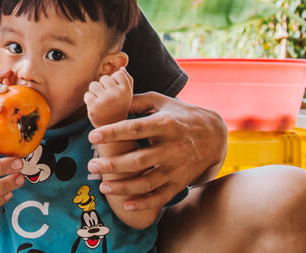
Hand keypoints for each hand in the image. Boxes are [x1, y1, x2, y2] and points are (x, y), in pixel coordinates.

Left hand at [84, 67, 132, 126]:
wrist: (113, 131)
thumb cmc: (119, 109)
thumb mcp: (128, 95)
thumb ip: (127, 80)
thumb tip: (122, 67)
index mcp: (127, 90)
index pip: (117, 74)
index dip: (116, 83)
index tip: (118, 94)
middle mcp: (116, 94)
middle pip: (104, 78)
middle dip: (104, 87)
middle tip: (109, 100)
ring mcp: (105, 101)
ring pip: (94, 85)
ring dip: (96, 93)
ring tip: (102, 103)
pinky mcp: (93, 108)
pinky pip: (87, 95)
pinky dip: (89, 100)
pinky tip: (96, 108)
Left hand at [86, 92, 226, 210]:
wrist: (214, 135)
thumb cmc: (180, 114)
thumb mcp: (161, 101)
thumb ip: (136, 101)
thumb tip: (110, 100)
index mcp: (165, 124)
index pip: (135, 129)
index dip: (112, 133)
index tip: (92, 137)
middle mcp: (172, 148)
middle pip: (138, 160)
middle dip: (112, 165)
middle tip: (91, 165)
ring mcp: (176, 168)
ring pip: (147, 183)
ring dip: (123, 187)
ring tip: (102, 186)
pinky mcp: (180, 182)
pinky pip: (161, 197)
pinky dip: (143, 204)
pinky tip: (126, 205)